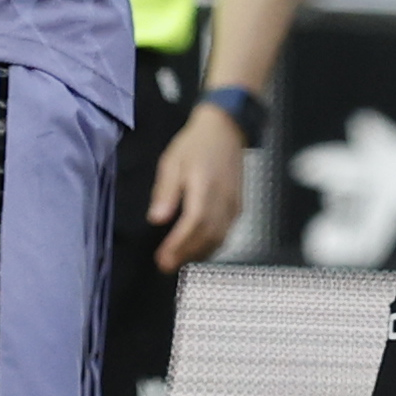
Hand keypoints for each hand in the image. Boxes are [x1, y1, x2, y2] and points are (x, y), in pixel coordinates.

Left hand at [150, 103, 248, 270]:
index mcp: (205, 185)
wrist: (226, 130)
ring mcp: (234, 204)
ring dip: (199, 253)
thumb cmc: (196, 144)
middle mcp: (223, 199)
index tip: (162, 257)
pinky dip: (211, 245)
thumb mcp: (172, 161)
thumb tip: (156, 218)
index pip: (194, 222)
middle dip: (186, 254)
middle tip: (165, 266)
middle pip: (208, 235)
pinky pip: (226, 232)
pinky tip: (197, 249)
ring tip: (177, 261)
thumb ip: (165, 191)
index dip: (179, 244)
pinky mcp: (238, 207)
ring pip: (219, 238)